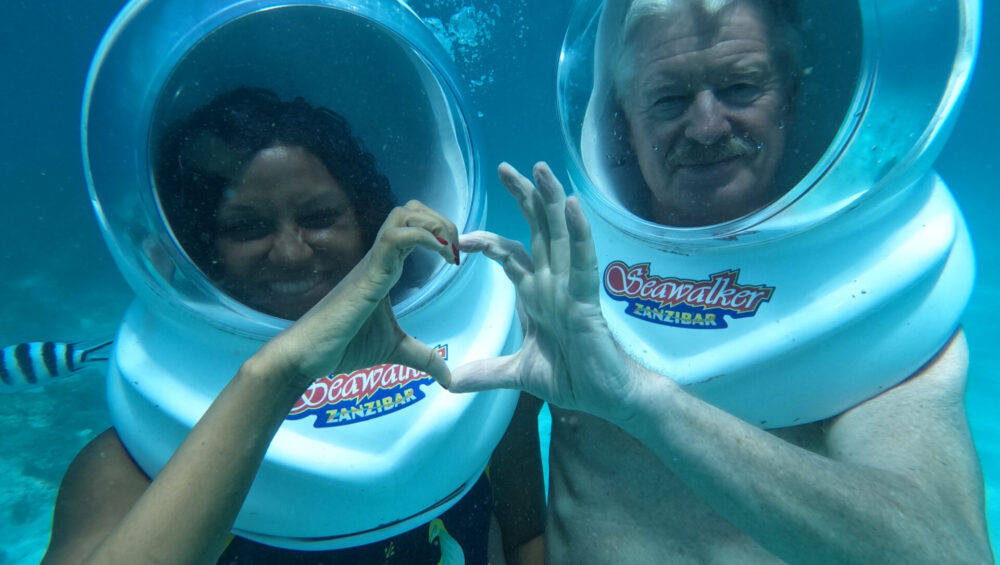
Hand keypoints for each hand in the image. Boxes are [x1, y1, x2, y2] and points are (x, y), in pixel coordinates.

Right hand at [252, 200, 456, 390]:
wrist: (308, 355)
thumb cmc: (343, 346)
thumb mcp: (394, 350)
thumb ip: (422, 358)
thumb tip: (447, 379)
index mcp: (385, 268)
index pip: (413, 227)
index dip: (440, 232)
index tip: (458, 258)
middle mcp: (379, 258)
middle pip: (410, 210)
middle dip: (441, 221)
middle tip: (457, 251)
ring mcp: (373, 263)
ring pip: (403, 215)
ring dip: (434, 225)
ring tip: (451, 252)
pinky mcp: (368, 274)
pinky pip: (396, 238)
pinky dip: (425, 238)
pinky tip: (442, 258)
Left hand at [448, 162, 641, 423]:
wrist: (606, 396)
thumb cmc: (571, 377)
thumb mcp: (518, 373)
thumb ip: (485, 372)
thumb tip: (450, 382)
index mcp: (537, 292)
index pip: (510, 255)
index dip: (488, 241)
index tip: (459, 239)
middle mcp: (553, 282)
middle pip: (538, 229)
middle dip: (523, 197)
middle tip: (505, 168)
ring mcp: (571, 287)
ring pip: (561, 234)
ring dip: (551, 200)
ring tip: (540, 168)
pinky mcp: (588, 300)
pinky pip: (583, 261)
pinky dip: (579, 233)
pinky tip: (572, 205)